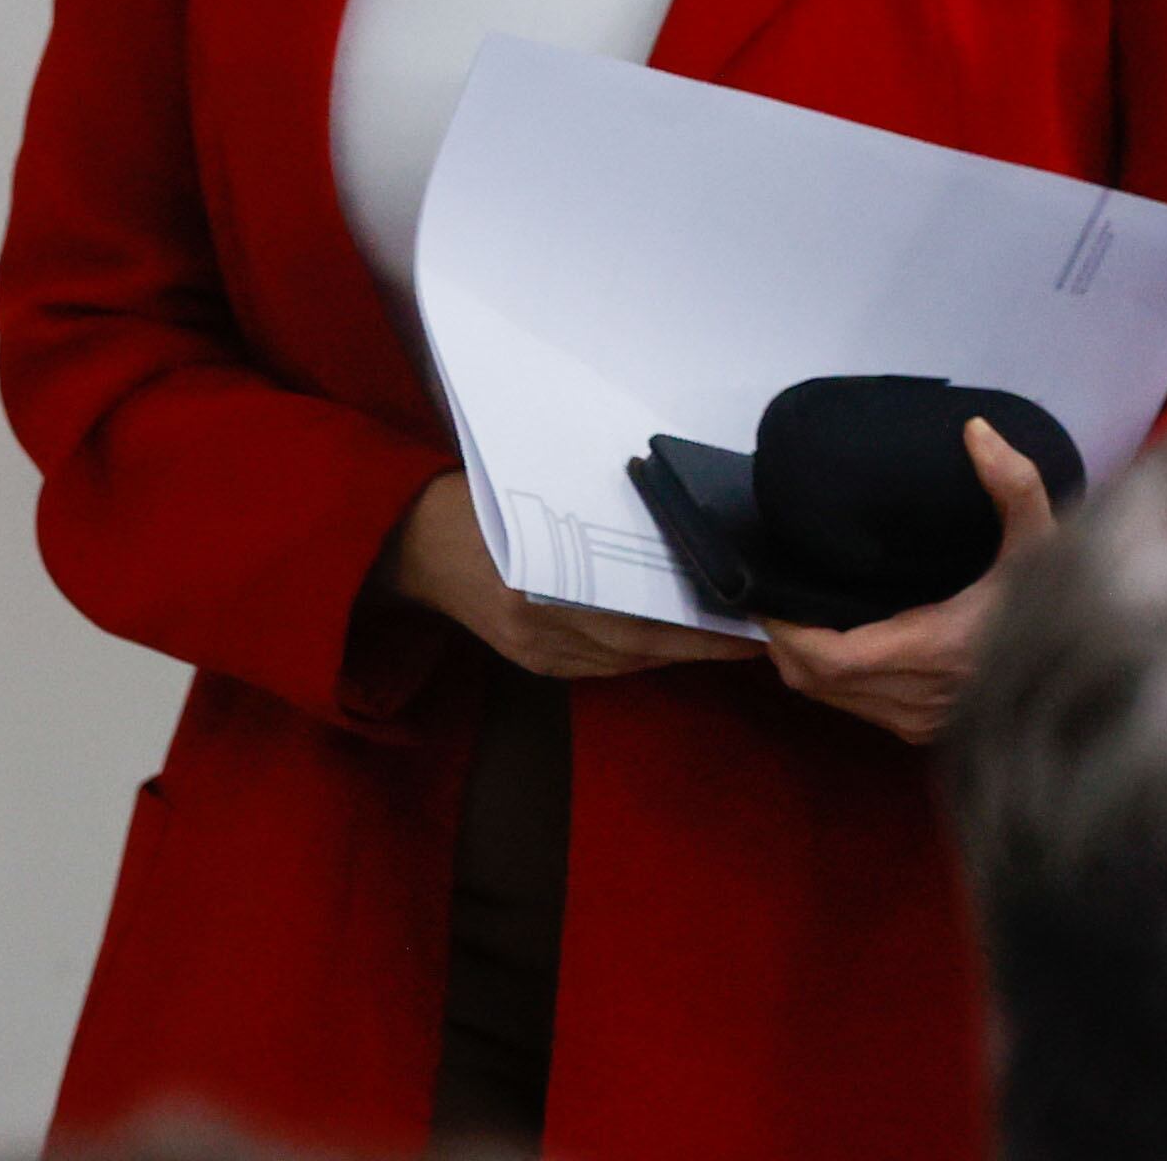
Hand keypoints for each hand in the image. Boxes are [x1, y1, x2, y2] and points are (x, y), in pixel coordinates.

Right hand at [389, 475, 763, 680]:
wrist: (412, 544)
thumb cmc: (483, 503)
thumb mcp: (545, 499)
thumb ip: (605, 521)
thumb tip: (678, 529)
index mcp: (545, 584)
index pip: (641, 617)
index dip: (697, 627)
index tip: (746, 621)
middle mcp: (541, 628)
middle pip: (640, 647)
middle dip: (700, 644)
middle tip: (754, 631)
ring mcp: (535, 652)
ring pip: (624, 662)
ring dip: (676, 653)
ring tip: (726, 637)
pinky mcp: (531, 664)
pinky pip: (599, 668)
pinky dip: (639, 656)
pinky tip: (670, 642)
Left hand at [757, 419, 1060, 744]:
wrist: (1100, 684)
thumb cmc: (1068, 610)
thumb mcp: (1047, 540)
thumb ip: (1014, 483)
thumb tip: (975, 431)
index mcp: (934, 650)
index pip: (829, 658)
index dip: (789, 631)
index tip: (774, 595)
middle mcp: (920, 698)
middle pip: (815, 683)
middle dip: (787, 644)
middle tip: (779, 597)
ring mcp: (922, 723)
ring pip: (833, 700)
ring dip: (809, 665)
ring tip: (802, 615)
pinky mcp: (928, 733)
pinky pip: (858, 709)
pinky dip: (836, 681)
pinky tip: (846, 643)